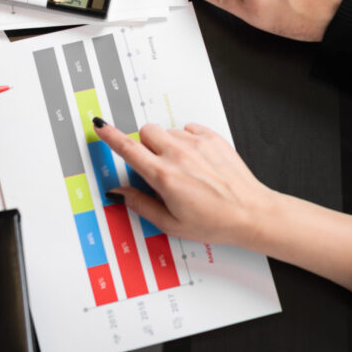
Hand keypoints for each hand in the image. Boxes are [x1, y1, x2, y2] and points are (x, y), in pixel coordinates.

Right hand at [93, 119, 276, 246]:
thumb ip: (140, 204)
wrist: (251, 213)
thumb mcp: (171, 224)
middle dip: (144, 145)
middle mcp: (179, 155)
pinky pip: (188, 128)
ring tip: (181, 168)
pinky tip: (195, 160)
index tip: (100, 127)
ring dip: (166, 144)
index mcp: (164, 177)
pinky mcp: (213, 138)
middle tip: (154, 166)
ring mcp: (197, 143)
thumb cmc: (215, 223)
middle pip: (145, 132)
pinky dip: (186, 140)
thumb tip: (119, 193)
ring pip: (167, 130)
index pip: (128, 149)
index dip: (110, 137)